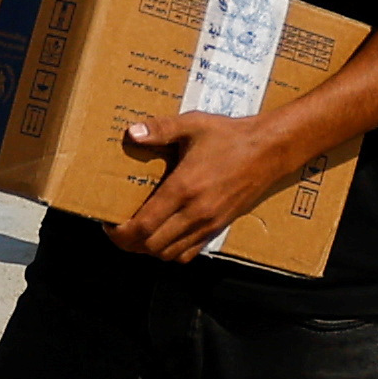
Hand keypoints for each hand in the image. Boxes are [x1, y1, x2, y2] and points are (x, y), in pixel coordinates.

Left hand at [108, 108, 301, 264]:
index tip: (108, 224)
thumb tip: (131, 132)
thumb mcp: (192, 124)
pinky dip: (171, 251)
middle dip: (129, 243)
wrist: (269, 150)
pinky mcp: (218, 227)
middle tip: (118, 228)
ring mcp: (208, 224)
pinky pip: (189, 253)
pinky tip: (164, 236)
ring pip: (169, 254)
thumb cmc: (229, 136)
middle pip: (151, 246)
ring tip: (137, 233)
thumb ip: (160, 129)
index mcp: (183, 188)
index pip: (144, 226)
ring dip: (148, 249)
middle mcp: (195, 212)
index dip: (120, 233)